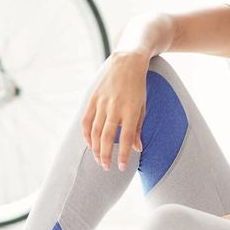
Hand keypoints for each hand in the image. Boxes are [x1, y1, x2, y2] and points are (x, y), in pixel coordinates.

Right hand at [81, 52, 147, 170]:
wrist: (127, 61)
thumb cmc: (138, 86)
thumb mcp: (142, 106)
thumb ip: (138, 127)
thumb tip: (137, 148)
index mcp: (130, 110)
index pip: (126, 138)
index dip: (123, 155)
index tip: (122, 167)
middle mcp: (115, 108)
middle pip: (107, 138)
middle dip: (106, 155)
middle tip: (106, 167)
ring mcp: (102, 103)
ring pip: (96, 131)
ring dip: (96, 148)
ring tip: (99, 159)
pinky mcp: (93, 98)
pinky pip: (86, 120)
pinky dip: (86, 134)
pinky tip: (90, 144)